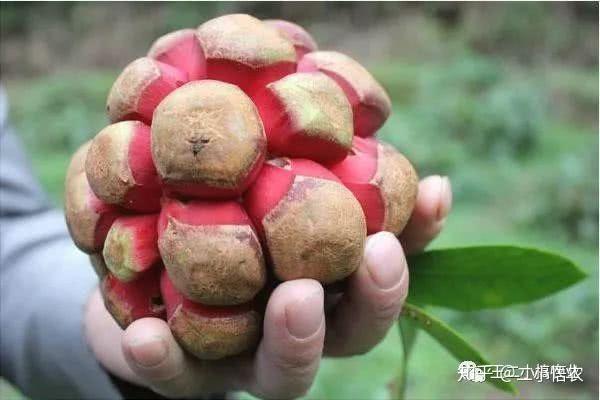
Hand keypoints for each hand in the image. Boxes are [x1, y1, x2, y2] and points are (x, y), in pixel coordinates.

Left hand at [85, 175, 451, 398]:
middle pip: (351, 335)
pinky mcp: (186, 373)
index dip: (416, 240)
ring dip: (295, 338)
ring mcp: (246, 358)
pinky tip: (145, 334)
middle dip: (374, 300)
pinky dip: (163, 360)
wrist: (149, 277)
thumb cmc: (232, 224)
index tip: (432, 192)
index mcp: (327, 291)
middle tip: (378, 253)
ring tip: (296, 296)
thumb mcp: (279, 192)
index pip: (383, 278)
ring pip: (285, 371)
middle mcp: (298, 331)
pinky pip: (177, 376)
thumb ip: (335, 178)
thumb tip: (406, 154)